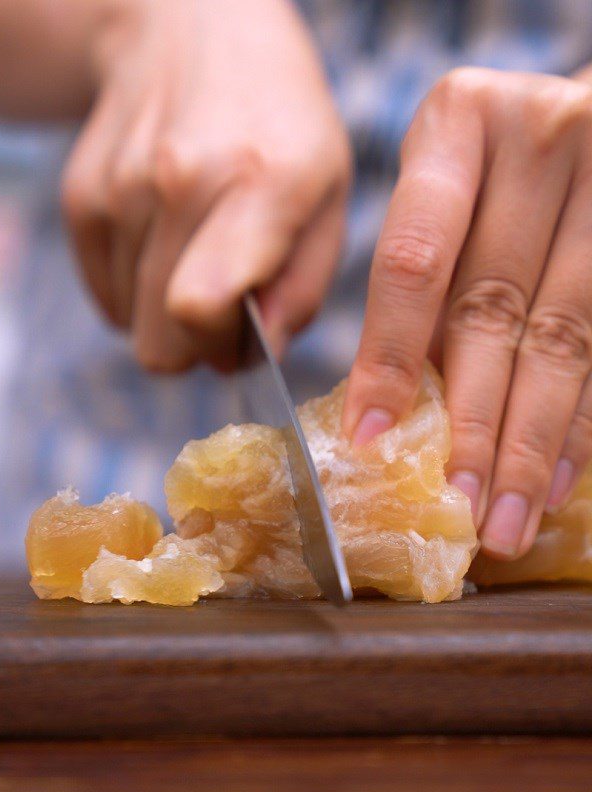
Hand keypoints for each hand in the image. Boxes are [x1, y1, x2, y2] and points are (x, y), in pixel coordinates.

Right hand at [61, 0, 350, 370]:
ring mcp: (120, 186)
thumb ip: (303, 285)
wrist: (190, 32)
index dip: (218, 348)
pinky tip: (161, 242)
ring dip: (164, 310)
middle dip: (191, 346)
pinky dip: (134, 290)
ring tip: (193, 252)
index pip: (200, 307)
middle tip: (219, 313)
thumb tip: (261, 350)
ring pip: (129, 324)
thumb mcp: (328, 194)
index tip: (238, 344)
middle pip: (157, 339)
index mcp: (263, 181)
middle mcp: (181, 179)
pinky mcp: (81, 196)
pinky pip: (104, 297)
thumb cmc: (278, 127)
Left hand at [343, 67, 591, 559]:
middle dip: (471, 424)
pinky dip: (579, 422)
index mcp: (458, 121)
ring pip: (562, 339)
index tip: (373, 438)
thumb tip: (386, 413)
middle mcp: (540, 137)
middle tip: (453, 508)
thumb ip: (421, 280)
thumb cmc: (488, 162)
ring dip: (529, 443)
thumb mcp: (441, 189)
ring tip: (503, 518)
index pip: (415, 261)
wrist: (578, 121)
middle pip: (492, 311)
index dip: (391, 357)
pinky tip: (555, 479)